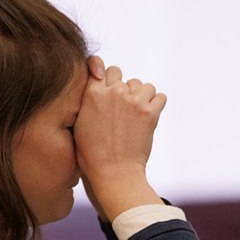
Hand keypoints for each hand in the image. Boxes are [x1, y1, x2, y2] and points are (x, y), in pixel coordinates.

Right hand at [74, 55, 166, 220]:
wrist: (113, 173)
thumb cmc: (92, 153)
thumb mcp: (79, 122)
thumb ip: (87, 99)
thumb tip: (97, 81)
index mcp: (91, 93)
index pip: (99, 66)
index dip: (104, 74)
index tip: (106, 82)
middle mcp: (112, 92)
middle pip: (121, 75)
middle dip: (122, 89)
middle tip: (120, 111)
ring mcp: (132, 101)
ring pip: (143, 85)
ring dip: (141, 97)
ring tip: (134, 116)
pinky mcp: (150, 113)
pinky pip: (160, 96)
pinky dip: (156, 106)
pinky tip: (148, 118)